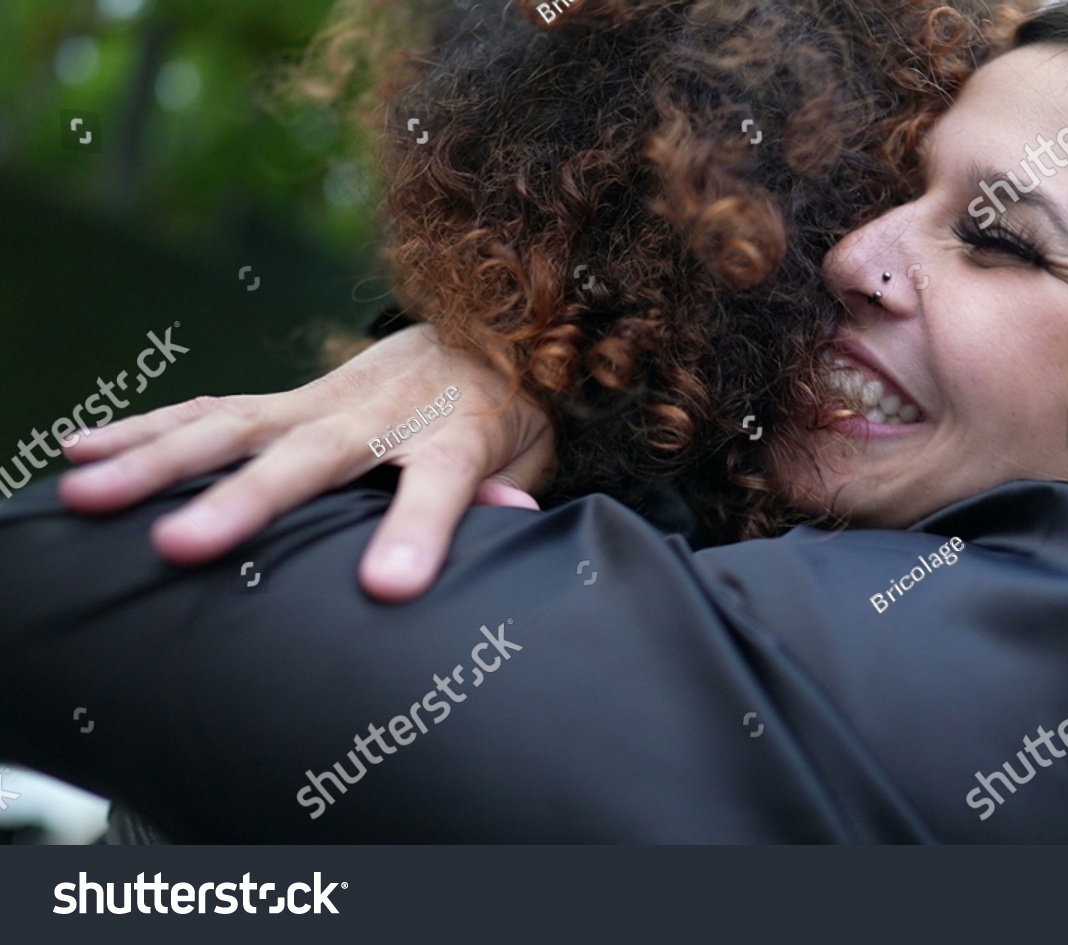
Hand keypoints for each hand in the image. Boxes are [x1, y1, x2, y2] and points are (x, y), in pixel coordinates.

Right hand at [58, 325, 553, 601]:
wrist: (480, 332)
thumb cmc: (504, 413)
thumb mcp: (529, 452)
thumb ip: (509, 486)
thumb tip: (510, 518)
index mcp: (453, 438)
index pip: (437, 487)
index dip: (415, 533)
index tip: (386, 587)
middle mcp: (376, 415)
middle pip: (308, 461)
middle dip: (244, 504)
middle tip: (179, 548)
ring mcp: (321, 403)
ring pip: (232, 429)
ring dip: (156, 462)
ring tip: (87, 495)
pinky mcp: (284, 401)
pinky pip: (209, 411)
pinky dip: (146, 427)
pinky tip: (82, 448)